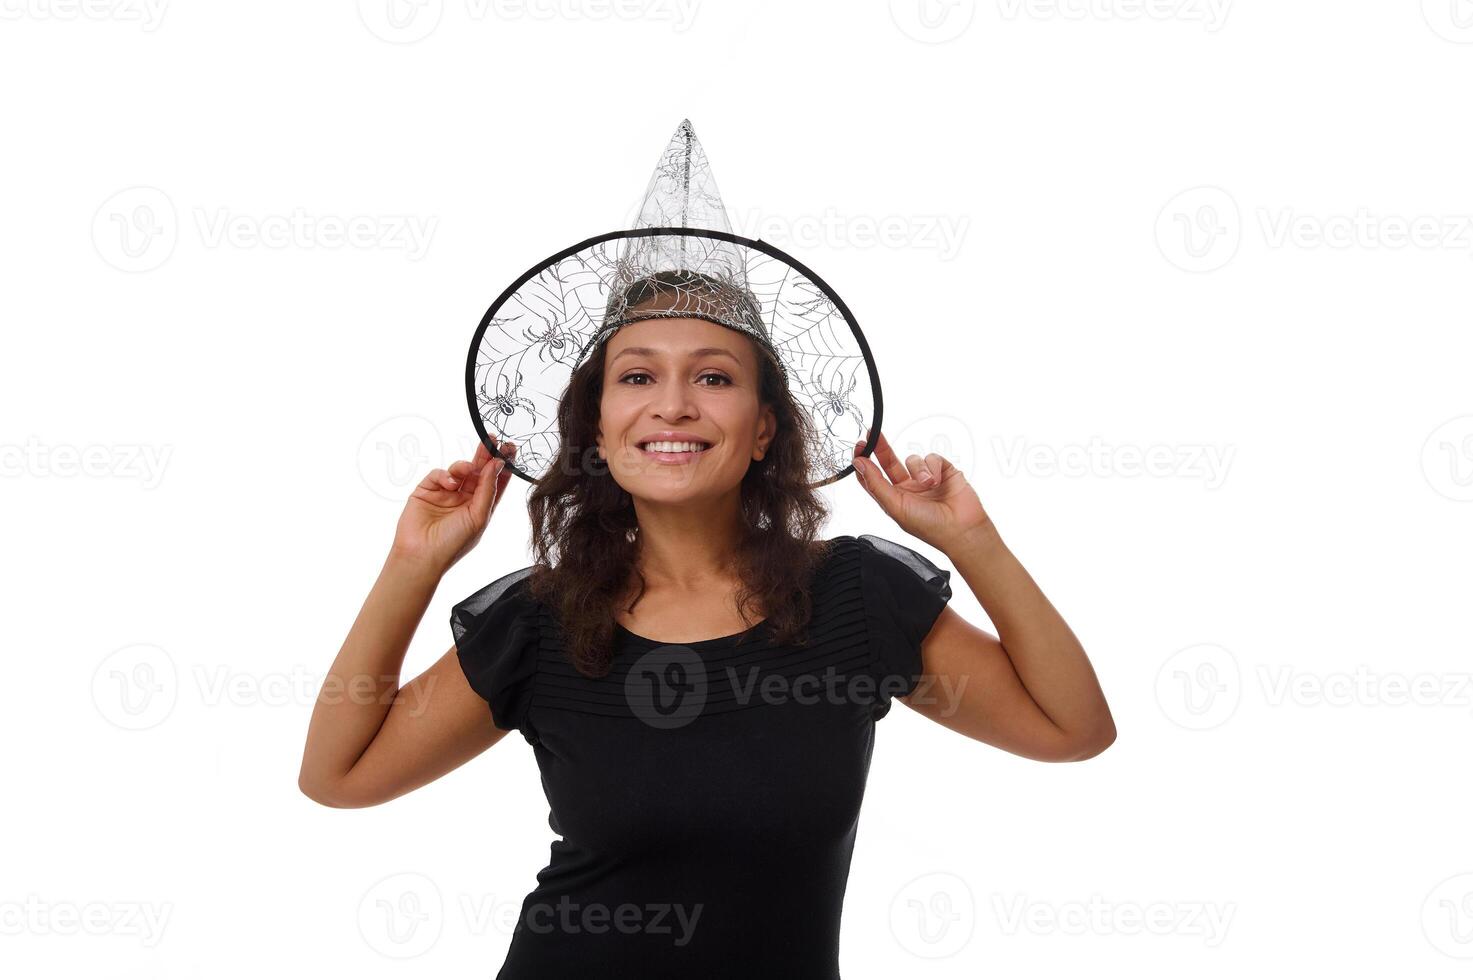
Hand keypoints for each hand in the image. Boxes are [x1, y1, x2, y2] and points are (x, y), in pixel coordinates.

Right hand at [391, 439, 516, 571]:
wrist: (421, 555)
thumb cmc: (453, 543)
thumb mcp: (479, 517)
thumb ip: (488, 490)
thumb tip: (498, 465)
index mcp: (480, 507)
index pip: (495, 482)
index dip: (503, 466)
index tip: (511, 449)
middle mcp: (464, 499)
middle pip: (479, 471)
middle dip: (486, 455)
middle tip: (493, 439)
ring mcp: (445, 494)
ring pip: (459, 470)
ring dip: (465, 465)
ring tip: (468, 468)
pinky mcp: (426, 490)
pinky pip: (438, 474)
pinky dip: (445, 474)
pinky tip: (449, 483)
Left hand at [851, 430, 991, 551]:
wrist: (962, 528)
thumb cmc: (928, 525)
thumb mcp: (895, 506)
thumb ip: (875, 484)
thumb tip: (858, 463)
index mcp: (894, 498)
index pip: (873, 477)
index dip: (864, 463)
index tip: (859, 448)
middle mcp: (908, 488)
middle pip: (889, 462)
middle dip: (881, 448)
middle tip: (872, 434)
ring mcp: (925, 478)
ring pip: (912, 459)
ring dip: (919, 469)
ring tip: (928, 484)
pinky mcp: (943, 470)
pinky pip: (931, 458)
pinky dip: (933, 467)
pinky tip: (939, 480)